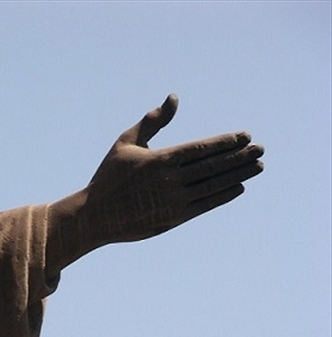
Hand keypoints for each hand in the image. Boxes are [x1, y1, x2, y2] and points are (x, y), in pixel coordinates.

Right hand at [86, 94, 263, 244]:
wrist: (95, 216)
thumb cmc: (109, 177)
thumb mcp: (126, 143)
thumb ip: (152, 121)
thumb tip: (174, 98)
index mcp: (160, 160)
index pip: (202, 148)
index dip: (226, 142)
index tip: (245, 136)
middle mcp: (171, 181)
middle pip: (213, 166)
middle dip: (239, 157)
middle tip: (260, 149)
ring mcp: (174, 201)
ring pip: (213, 186)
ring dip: (238, 176)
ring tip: (257, 167)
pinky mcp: (173, 219)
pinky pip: (205, 205)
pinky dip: (223, 196)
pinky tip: (237, 187)